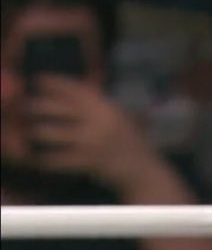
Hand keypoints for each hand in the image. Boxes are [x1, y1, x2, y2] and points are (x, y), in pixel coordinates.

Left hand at [26, 76, 159, 192]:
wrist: (144, 170)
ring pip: (55, 133)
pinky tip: (41, 159)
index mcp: (109, 108)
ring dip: (41, 132)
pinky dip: (47, 160)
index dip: (57, 83)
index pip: (78, 90)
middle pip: (62, 108)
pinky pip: (58, 159)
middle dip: (41, 106)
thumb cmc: (133, 142)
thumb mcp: (121, 117)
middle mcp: (100, 122)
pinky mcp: (88, 162)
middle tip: (29, 106)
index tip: (40, 79)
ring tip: (34, 131)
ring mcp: (93, 142)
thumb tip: (77, 90)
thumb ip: (101, 105)